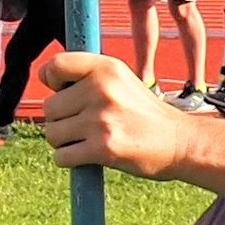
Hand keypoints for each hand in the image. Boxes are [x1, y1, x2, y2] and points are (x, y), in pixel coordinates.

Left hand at [33, 49, 197, 179]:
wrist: (179, 142)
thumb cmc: (143, 113)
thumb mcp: (121, 79)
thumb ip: (87, 74)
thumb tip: (45, 75)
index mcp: (106, 68)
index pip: (55, 65)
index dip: (51, 80)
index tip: (62, 91)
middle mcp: (102, 89)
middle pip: (49, 107)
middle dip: (61, 119)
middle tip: (86, 124)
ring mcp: (101, 120)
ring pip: (52, 133)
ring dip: (64, 142)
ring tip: (90, 139)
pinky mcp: (103, 149)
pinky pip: (62, 157)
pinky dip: (70, 160)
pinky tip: (89, 155)